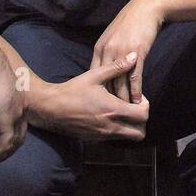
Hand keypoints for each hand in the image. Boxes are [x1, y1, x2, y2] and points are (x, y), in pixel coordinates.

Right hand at [0, 31, 27, 165]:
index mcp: (16, 95)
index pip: (18, 119)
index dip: (9, 132)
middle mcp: (20, 105)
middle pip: (20, 133)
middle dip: (9, 148)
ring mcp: (16, 113)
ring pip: (15, 142)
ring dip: (2, 154)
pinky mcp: (7, 120)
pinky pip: (6, 145)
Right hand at [34, 54, 149, 141]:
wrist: (50, 108)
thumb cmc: (73, 90)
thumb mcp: (95, 75)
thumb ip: (117, 67)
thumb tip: (133, 56)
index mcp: (113, 109)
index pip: (143, 116)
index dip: (145, 106)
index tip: (137, 98)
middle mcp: (111, 126)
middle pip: (140, 133)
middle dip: (141, 121)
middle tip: (134, 108)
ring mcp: (102, 136)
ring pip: (127, 138)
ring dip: (130, 127)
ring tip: (122, 112)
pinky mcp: (95, 140)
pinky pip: (114, 139)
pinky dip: (118, 130)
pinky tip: (109, 116)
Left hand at [91, 0, 162, 102]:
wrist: (146, 8)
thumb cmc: (130, 22)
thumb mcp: (112, 36)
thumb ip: (107, 52)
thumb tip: (103, 69)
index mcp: (100, 48)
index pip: (94, 75)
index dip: (97, 90)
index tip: (98, 103)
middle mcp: (108, 52)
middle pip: (105, 82)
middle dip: (107, 99)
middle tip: (109, 113)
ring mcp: (122, 53)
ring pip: (120, 83)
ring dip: (123, 99)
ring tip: (124, 112)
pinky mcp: (137, 54)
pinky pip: (135, 77)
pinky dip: (136, 91)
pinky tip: (138, 100)